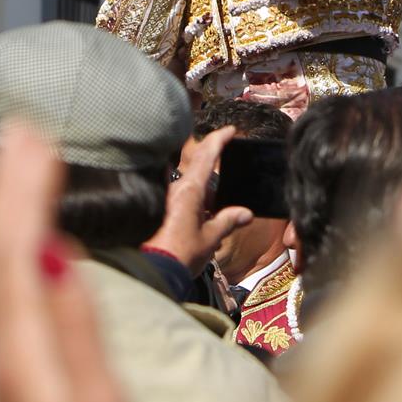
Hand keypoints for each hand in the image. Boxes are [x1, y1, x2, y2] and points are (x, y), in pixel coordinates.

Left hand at [0, 125, 151, 401]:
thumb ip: (76, 330)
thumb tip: (55, 253)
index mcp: (22, 354)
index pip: (16, 252)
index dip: (22, 190)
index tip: (33, 134)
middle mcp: (6, 354)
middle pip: (2, 253)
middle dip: (12, 187)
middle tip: (23, 126)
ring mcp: (11, 367)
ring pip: (4, 270)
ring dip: (14, 211)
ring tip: (25, 163)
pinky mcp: (24, 376)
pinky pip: (13, 292)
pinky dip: (22, 249)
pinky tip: (32, 239)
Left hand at [141, 126, 251, 274]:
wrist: (155, 272)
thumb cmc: (180, 254)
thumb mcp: (210, 238)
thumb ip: (228, 221)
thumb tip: (246, 213)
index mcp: (190, 190)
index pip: (207, 155)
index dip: (219, 139)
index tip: (230, 130)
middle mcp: (177, 190)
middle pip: (198, 163)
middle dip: (213, 154)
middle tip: (227, 148)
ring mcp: (169, 199)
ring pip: (192, 181)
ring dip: (208, 185)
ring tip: (222, 200)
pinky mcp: (165, 210)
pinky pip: (186, 195)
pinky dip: (200, 198)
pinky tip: (209, 212)